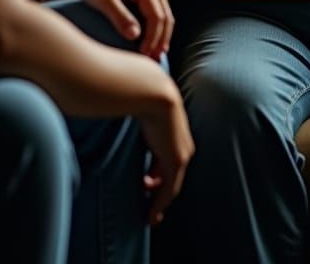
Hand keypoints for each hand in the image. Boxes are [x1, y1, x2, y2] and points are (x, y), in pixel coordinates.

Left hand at [65, 0, 174, 57]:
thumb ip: (119, 16)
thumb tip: (136, 37)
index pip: (157, 16)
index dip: (153, 39)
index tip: (144, 57)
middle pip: (165, 16)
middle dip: (161, 39)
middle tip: (154, 62)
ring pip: (162, 14)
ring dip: (160, 35)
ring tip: (154, 55)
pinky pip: (154, 11)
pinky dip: (153, 27)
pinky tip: (147, 41)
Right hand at [140, 79, 194, 224]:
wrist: (155, 93)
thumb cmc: (145, 100)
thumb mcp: (144, 116)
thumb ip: (140, 124)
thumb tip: (125, 120)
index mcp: (176, 138)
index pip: (169, 165)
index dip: (158, 179)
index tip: (147, 187)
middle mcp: (184, 149)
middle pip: (173, 179)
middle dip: (160, 195)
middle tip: (150, 212)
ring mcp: (182, 155)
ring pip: (172, 187)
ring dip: (160, 204)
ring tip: (149, 216)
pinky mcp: (176, 161)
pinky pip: (169, 190)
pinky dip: (160, 204)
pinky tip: (150, 214)